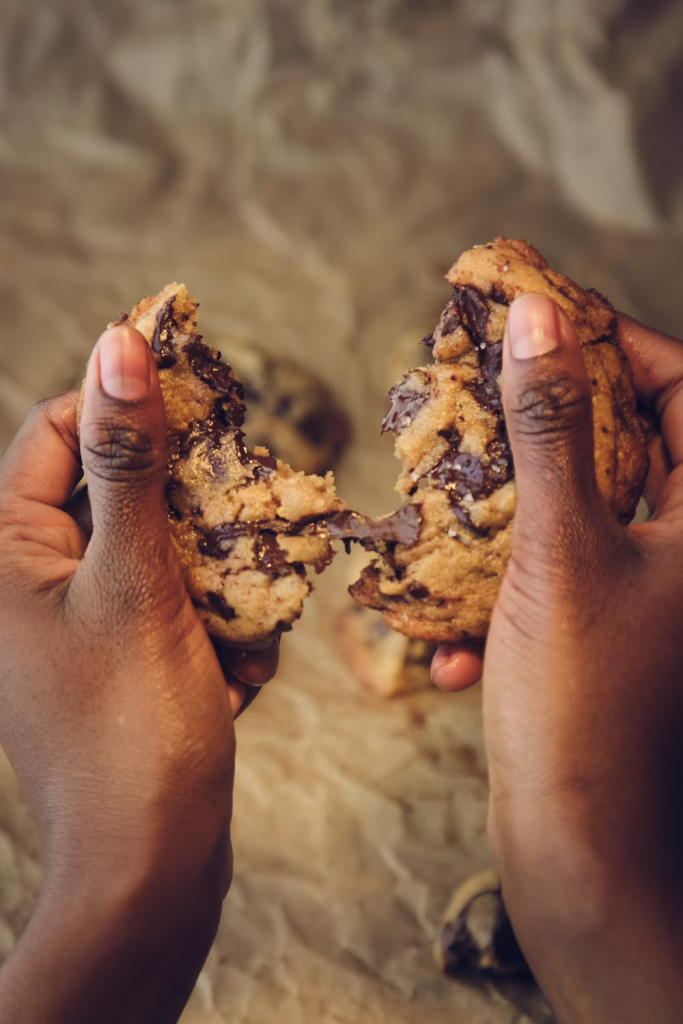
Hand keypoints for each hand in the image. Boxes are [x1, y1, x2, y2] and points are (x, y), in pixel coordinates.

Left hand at [0, 323, 276, 1023]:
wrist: (151, 869)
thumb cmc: (133, 726)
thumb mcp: (135, 581)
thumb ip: (129, 461)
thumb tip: (120, 340)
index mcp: (8, 550)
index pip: (60, 428)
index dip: (131, 406)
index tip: (209, 403)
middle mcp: (35, 579)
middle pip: (123, 488)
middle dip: (194, 512)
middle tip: (240, 536)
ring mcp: (82, 622)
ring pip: (167, 548)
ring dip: (217, 579)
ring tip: (232, 633)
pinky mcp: (125, 657)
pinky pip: (181, 605)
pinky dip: (217, 627)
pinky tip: (230, 676)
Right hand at [432, 296, 682, 1021]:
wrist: (577, 846)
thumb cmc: (581, 695)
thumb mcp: (557, 547)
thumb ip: (549, 429)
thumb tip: (535, 317)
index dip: (617, 343)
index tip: (543, 318)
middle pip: (623, 448)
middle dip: (543, 428)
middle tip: (473, 400)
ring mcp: (644, 599)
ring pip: (574, 517)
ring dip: (507, 521)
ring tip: (445, 527)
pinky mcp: (601, 639)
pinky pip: (549, 587)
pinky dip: (502, 604)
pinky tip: (457, 657)